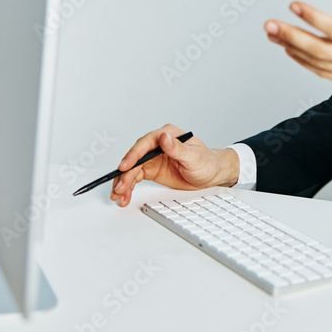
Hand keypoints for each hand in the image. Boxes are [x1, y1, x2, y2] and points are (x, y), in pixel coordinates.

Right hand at [109, 124, 239, 207]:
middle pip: (135, 158)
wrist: (212, 175)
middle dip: (125, 174)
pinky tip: (124, 195)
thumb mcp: (194, 157)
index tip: (125, 166)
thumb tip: (163, 137)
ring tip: (118, 195)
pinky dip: (129, 186)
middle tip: (120, 187)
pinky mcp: (152, 170)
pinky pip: (136, 177)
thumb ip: (178, 148)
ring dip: (124, 182)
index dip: (133, 155)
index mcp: (168, 135)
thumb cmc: (207, 162)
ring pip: (132, 169)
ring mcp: (153, 158)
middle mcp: (157, 145)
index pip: (146, 143)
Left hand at [264, 0, 331, 117]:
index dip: (314, 18)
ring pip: (317, 63)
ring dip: (292, 48)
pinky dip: (304, 62)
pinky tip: (292, 51)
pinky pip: (323, 73)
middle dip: (291, 36)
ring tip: (272, 35)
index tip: (295, 6)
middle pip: (319, 49)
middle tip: (270, 25)